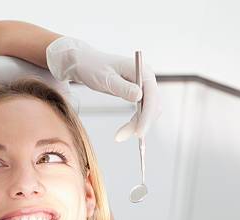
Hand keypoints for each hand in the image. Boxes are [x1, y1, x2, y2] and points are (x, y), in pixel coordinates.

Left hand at [46, 36, 161, 140]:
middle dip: (141, 124)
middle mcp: (146, 77)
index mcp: (142, 70)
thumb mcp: (105, 78)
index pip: (151, 96)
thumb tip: (139, 96)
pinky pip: (142, 111)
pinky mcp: (137, 93)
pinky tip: (124, 131)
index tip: (139, 132)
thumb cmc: (93, 67)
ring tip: (120, 136)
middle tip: (122, 137)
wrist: (85, 63)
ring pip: (148, 111)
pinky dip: (135, 122)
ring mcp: (143, 86)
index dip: (147, 115)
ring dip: (137, 125)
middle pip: (153, 105)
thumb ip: (122, 87)